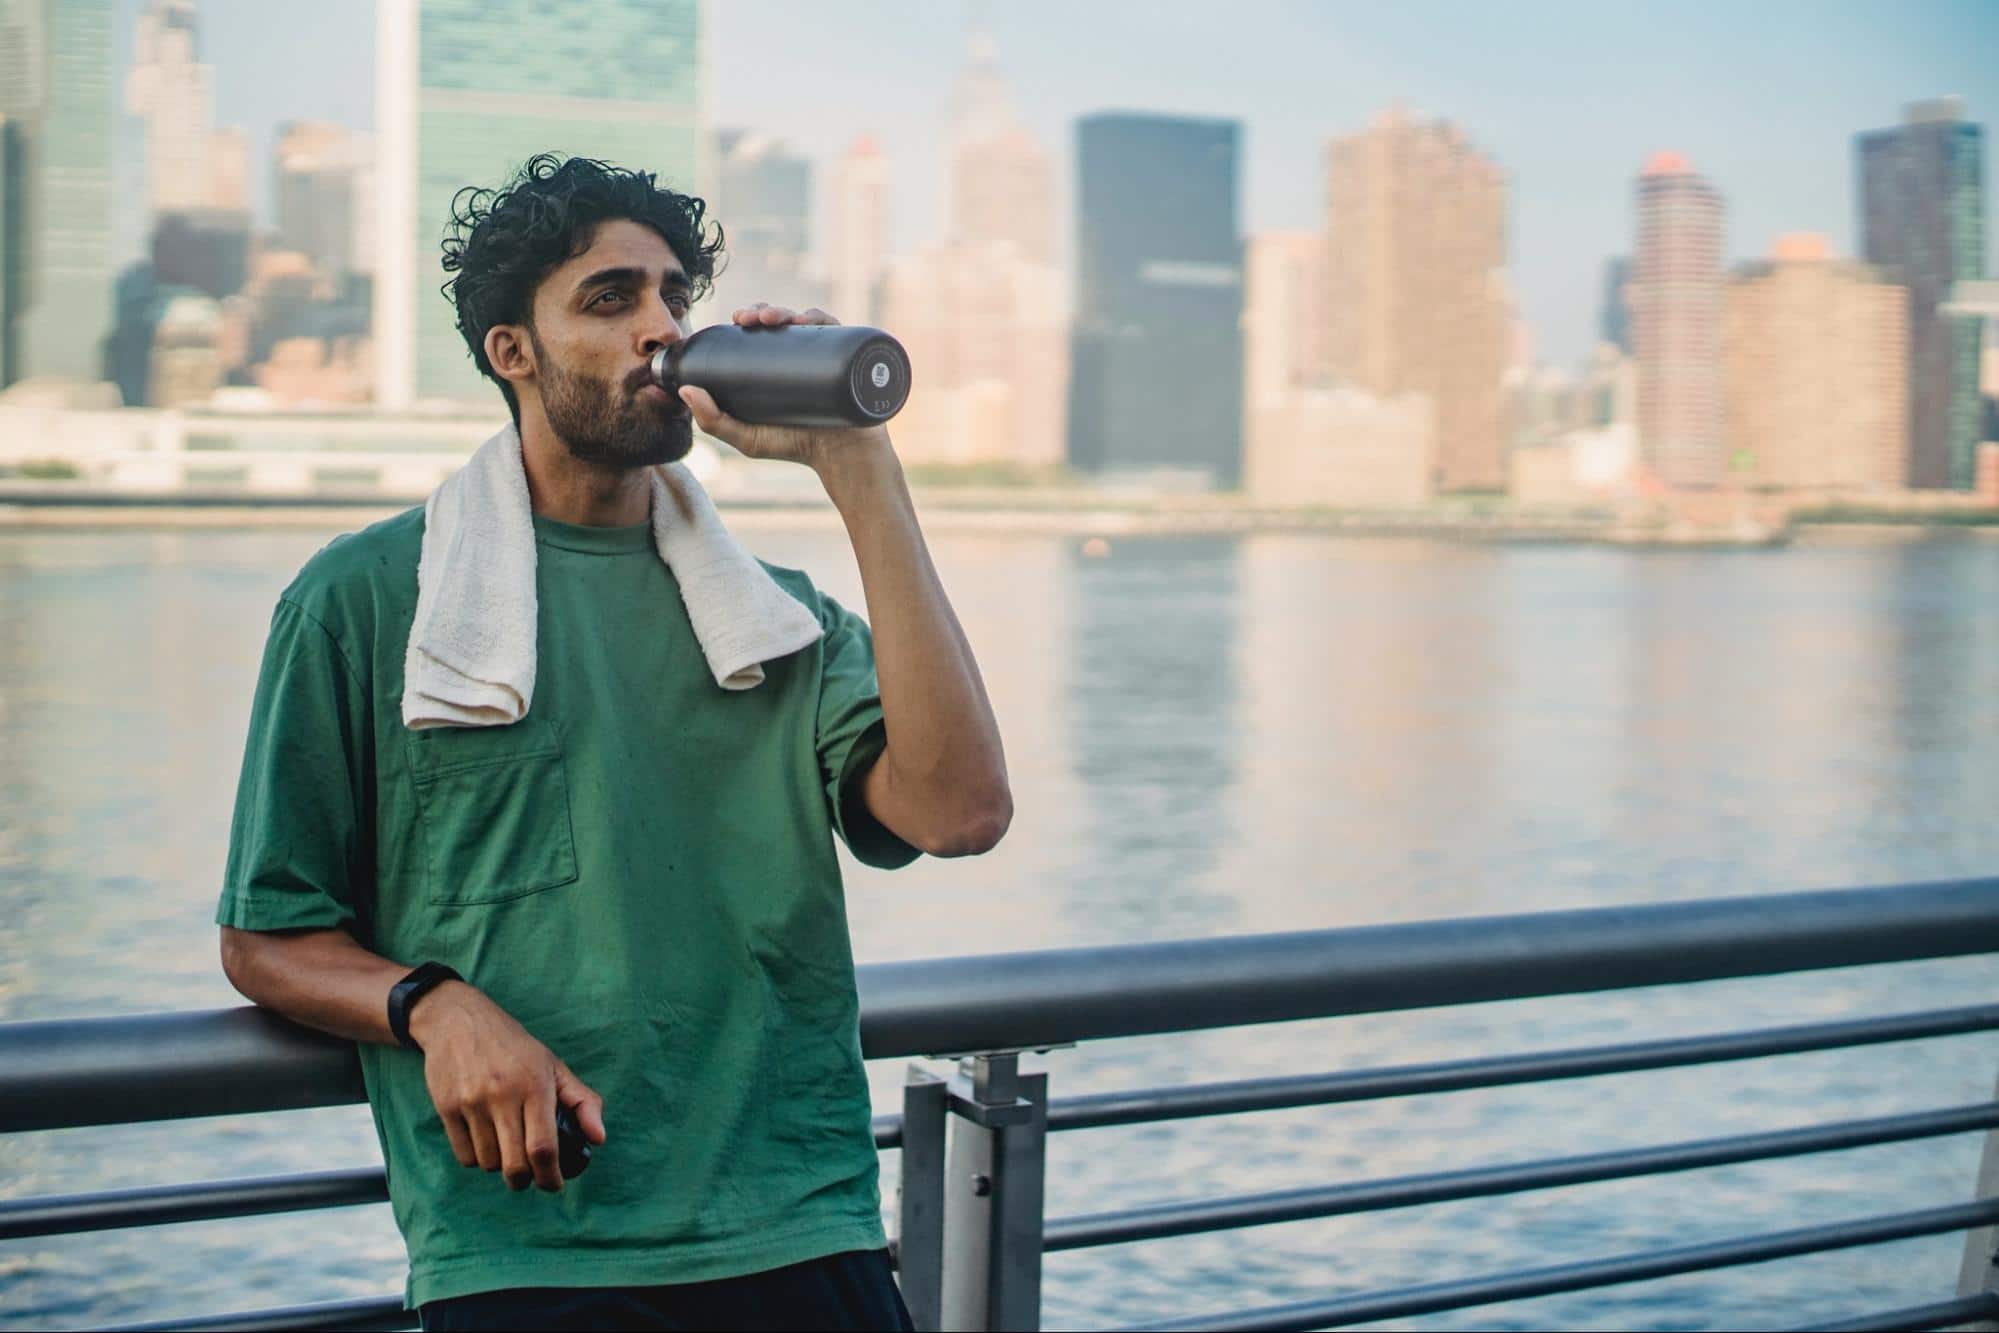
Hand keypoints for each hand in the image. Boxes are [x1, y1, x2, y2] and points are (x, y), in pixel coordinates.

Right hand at [408, 982, 606, 1193]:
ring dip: (500, 1167)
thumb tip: (599, 1139)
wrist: (459, 1021)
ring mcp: (471, 1102)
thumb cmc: (514, 1048)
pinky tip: (484, 1141)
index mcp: (535, 1085)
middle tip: (529, 1176)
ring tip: (506, 1149)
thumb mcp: (553, 1065)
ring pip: (488, 1163)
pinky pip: (464, 1156)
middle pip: (515, 1164)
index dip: (551, 1176)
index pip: (543, 1147)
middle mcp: (502, 1095)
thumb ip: (582, 1102)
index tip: (555, 1185)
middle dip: (525, 1180)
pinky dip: (476, 1159)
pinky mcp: (446, 1107)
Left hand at [677, 303, 892, 469]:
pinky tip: (805, 321)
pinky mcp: (850, 358)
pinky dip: (820, 319)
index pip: (764, 330)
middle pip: (783, 321)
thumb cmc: (794, 447)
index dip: (749, 316)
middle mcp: (804, 355)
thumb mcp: (747, 437)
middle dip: (764, 310)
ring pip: (806, 321)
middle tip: (750, 319)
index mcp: (780, 364)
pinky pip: (836, 330)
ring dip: (788, 310)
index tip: (736, 319)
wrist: (842, 458)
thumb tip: (684, 390)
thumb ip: (713, 421)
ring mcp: (827, 355)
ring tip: (772, 319)